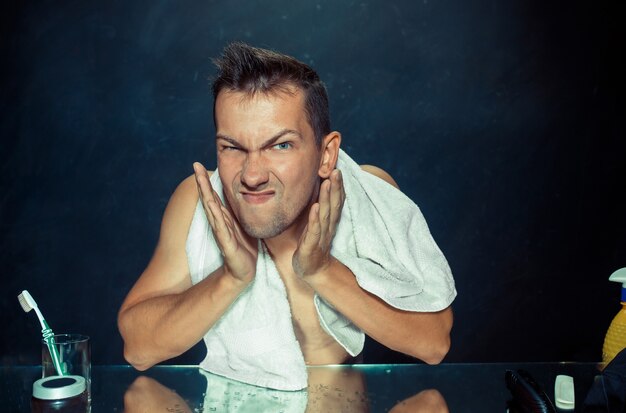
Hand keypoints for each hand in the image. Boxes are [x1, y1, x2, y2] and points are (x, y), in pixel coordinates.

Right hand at [193, 162, 256, 282]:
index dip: (206, 180)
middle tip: (195, 165)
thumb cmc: (244, 247)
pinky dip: (216, 217)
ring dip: (206, 195)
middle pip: (209, 198)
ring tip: (200, 180)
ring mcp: (221, 233)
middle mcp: (219, 223)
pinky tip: (211, 206)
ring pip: (212, 210)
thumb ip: (238, 210)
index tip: (198, 164)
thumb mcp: (242, 224)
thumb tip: (243, 192)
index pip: (213, 195)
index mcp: (223, 217)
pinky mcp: (227, 245)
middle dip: (202, 182)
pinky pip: (221, 229)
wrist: (243, 271)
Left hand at [293, 169, 344, 277]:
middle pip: (334, 205)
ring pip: (325, 214)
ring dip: (327, 198)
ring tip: (327, 183)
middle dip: (335, 187)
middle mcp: (327, 226)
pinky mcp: (311, 246)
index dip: (338, 186)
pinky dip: (315, 219)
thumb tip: (321, 189)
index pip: (337, 201)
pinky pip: (314, 231)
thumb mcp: (318, 224)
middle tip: (336, 171)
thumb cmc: (313, 243)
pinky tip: (315, 208)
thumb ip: (322, 208)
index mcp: (329, 221)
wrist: (312, 270)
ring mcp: (320, 236)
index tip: (338, 169)